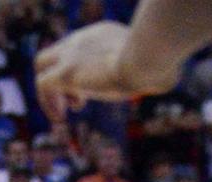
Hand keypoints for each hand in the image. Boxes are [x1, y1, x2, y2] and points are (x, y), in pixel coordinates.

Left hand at [35, 23, 178, 118]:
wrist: (146, 58)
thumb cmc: (157, 63)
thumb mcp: (156, 64)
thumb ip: (155, 69)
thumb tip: (170, 78)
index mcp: (102, 34)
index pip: (79, 47)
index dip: (81, 70)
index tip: (91, 91)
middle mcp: (82, 39)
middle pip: (55, 51)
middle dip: (59, 77)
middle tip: (77, 101)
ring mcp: (71, 54)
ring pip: (41, 64)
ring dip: (49, 91)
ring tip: (64, 113)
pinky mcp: (65, 73)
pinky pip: (41, 85)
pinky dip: (47, 102)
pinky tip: (60, 118)